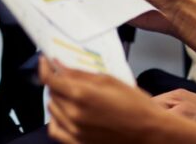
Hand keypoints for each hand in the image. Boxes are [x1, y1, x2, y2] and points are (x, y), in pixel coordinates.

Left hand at [40, 56, 163, 143]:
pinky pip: (55, 130)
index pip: (49, 79)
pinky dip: (56, 120)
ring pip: (52, 110)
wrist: (151, 133)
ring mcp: (74, 132)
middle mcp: (73, 115)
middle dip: (56, 82)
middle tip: (66, 76)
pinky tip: (66, 114)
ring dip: (57, 99)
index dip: (44, 67)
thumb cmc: (136, 106)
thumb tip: (60, 65)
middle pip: (51, 93)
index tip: (45, 61)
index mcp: (81, 95)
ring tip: (71, 94)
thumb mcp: (109, 80)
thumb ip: (80, 73)